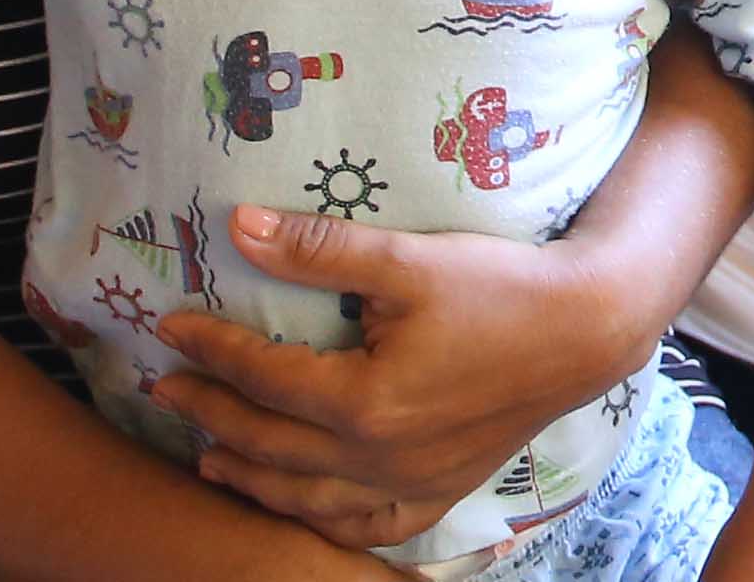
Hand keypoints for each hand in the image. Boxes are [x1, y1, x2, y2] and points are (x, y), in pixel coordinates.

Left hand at [153, 203, 643, 550]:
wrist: (586, 330)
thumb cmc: (500, 288)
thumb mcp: (408, 259)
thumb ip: (321, 250)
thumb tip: (236, 226)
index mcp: (364, 402)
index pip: (263, 377)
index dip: (211, 350)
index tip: (171, 327)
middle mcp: (379, 458)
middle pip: (270, 443)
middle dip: (211, 413)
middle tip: (167, 390)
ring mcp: (410, 485)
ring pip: (306, 497)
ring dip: (249, 478)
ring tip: (208, 458)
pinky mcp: (440, 493)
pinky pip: (367, 527)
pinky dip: (322, 520)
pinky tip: (301, 506)